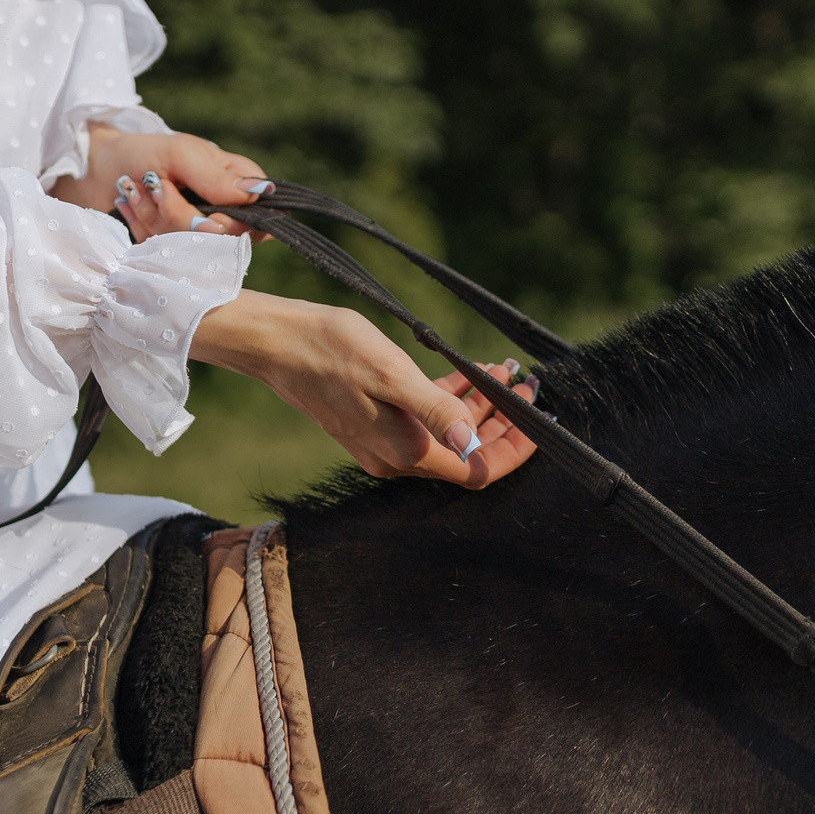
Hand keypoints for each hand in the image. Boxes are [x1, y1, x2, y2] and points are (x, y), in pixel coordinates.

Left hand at [51, 124, 270, 237]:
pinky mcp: (174, 247)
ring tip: (136, 191)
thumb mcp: (181, 155)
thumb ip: (216, 177)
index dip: (229, 224)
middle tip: (155, 188)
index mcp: (240, 185)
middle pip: (222, 241)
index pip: (258, 221)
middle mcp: (226, 212)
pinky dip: (144, 231)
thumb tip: (258, 195)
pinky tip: (131, 207)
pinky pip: (166, 256)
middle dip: (180, 218)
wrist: (102, 166)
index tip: (201, 212)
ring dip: (156, 220)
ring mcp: (199, 233)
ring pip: (192, 251)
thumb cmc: (145, 152)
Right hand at [191, 292, 539, 488]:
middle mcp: (396, 458)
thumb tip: (472, 439)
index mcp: (404, 452)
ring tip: (506, 373)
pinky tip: (471, 372)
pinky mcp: (374, 422)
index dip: (513, 451)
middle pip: (467, 457)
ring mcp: (384, 442)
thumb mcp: (392, 373)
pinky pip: (425, 421)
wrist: (276, 343)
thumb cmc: (331, 350)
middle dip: (504, 426)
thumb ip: (437, 409)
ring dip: (481, 409)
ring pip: (449, 436)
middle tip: (529, 390)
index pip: (476, 470)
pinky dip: (452, 400)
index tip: (538, 422)